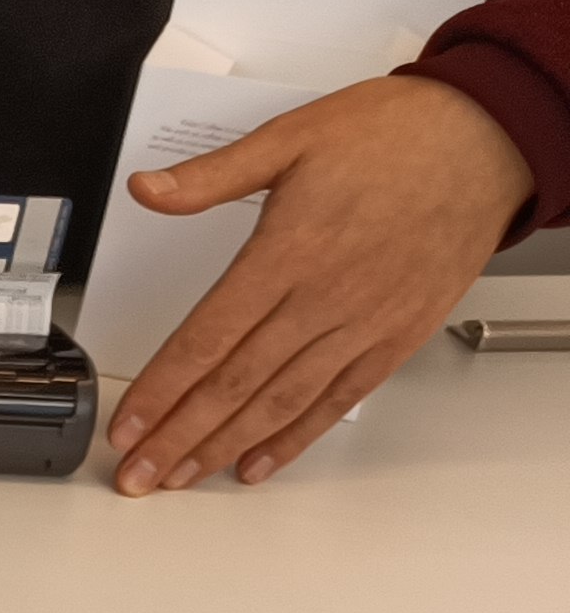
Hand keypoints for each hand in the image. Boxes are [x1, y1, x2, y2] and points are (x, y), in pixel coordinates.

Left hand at [105, 75, 532, 492]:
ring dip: (227, 445)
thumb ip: (213, 175)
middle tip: (139, 475)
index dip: (161, 390)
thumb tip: (148, 189)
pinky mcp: (398, 335)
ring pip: (282, 401)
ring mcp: (365, 322)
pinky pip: (339, 398)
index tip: (127, 426)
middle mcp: (325, 297)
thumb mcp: (291, 137)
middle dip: (180, 435)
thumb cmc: (395, 135)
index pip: (207, 338)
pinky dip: (296, 436)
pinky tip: (258, 462)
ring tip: (183, 477)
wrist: (486, 139)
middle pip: (237, 383)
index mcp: (289, 252)